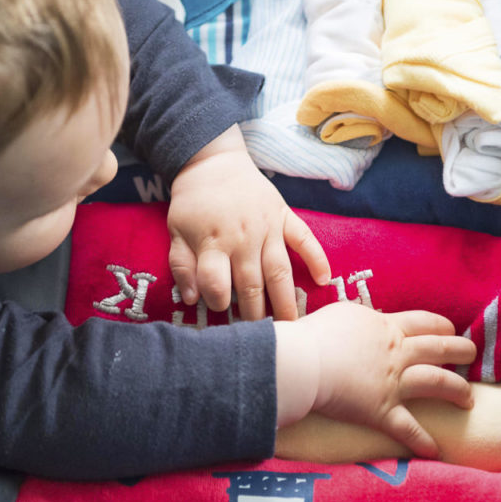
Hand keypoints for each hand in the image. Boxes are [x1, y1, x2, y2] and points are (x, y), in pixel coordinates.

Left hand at [168, 126, 330, 320]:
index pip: (217, 283)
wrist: (213, 163)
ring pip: (279, 271)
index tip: (221, 313)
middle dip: (256, 314)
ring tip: (292, 326)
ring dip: (286, 300)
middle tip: (262, 338)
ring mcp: (268, 227)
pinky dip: (317, 258)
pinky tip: (324, 280)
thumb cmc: (193, 203)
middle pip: (252, 284)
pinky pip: (305, 239)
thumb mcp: (176, 232)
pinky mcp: (284, 216)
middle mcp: (243, 237)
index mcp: (213, 241)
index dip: (217, 302)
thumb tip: (192, 300)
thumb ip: (182, 266)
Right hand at [274, 302, 476, 458]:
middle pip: (439, 347)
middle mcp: (397, 353)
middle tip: (472, 353)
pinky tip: (435, 450)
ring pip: (437, 383)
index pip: (424, 322)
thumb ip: (361, 321)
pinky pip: (408, 428)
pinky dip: (422, 441)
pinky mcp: (382, 411)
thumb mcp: (342, 315)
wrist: (304, 362)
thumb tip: (365, 323)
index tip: (449, 330)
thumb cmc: (315, 335)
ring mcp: (393, 383)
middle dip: (461, 350)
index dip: (441, 326)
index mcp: (387, 328)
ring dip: (458, 390)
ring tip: (469, 399)